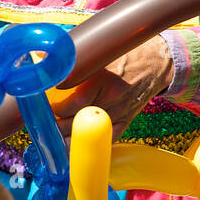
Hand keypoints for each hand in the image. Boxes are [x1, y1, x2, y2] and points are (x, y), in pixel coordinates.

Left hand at [52, 36, 173, 141]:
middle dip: (58, 126)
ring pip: (91, 132)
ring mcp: (121, 110)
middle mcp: (113, 96)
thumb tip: (45, 60)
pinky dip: (92, 144)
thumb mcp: (100, 53)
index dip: (56, 110)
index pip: (74, 103)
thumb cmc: (124, 54)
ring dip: (70, 137)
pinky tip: (77, 146)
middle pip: (79, 119)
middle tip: (44, 126)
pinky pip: (108, 138)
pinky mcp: (127, 120)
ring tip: (54, 139)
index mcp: (103, 77)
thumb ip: (75, 61)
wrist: (156, 62)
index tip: (44, 109)